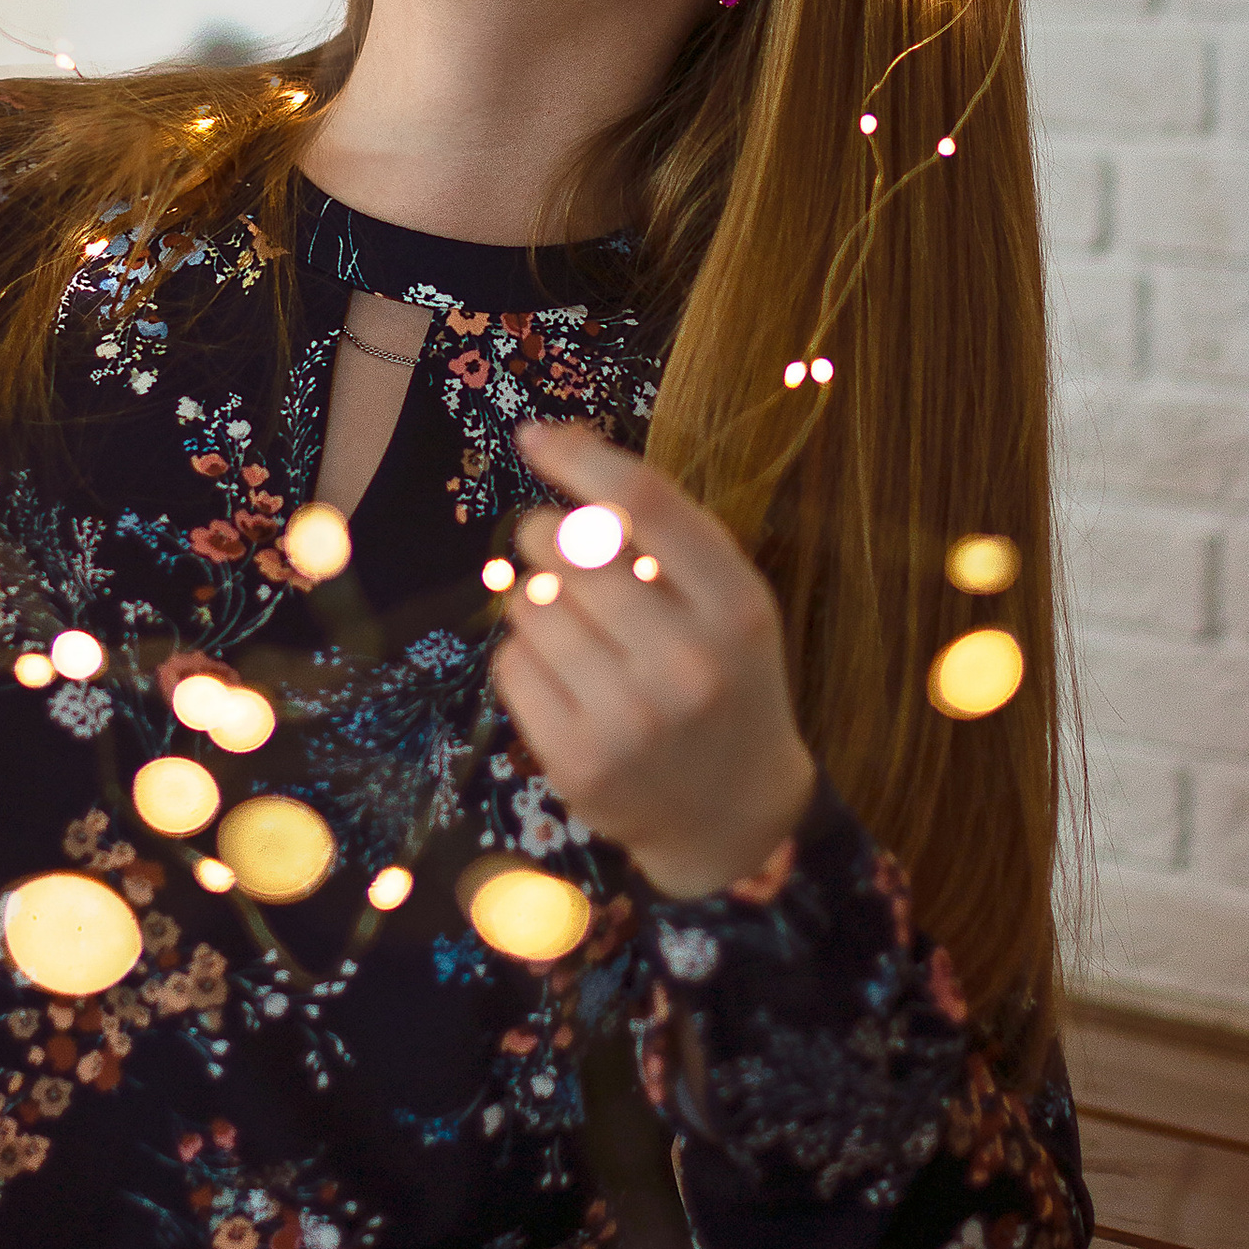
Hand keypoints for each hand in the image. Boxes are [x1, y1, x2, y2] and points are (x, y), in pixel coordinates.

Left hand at [497, 423, 816, 902]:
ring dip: (536, 602)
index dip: (580, 457)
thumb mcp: (728, 602)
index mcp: (737, 605)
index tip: (534, 436)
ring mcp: (632, 719)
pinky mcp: (578, 762)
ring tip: (576, 631)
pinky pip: (511, 665)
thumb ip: (661, 534)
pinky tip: (563, 678)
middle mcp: (689, 661)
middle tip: (556, 551)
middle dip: (546, 536)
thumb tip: (559, 447)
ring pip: (530, 605)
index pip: (645, 503)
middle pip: (572, 548)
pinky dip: (523, 657)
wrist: (734, 813)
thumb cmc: (723, 680)